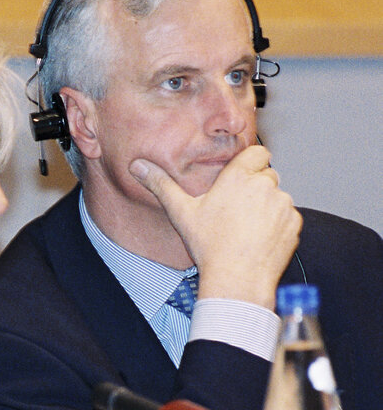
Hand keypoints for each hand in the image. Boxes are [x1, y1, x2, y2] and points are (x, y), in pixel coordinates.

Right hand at [129, 145, 301, 308]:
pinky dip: (278, 224)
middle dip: (255, 187)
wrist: (237, 279)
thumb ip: (160, 184)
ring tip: (247, 226)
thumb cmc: (209, 246)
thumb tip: (137, 166)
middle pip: (266, 175)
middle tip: (236, 208)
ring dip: (267, 205)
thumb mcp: (181, 212)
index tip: (240, 177)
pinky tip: (259, 237)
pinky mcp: (294, 223)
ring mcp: (282, 204)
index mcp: (238, 176)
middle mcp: (264, 185)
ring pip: (277, 196)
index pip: (258, 152)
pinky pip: (288, 216)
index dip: (250, 163)